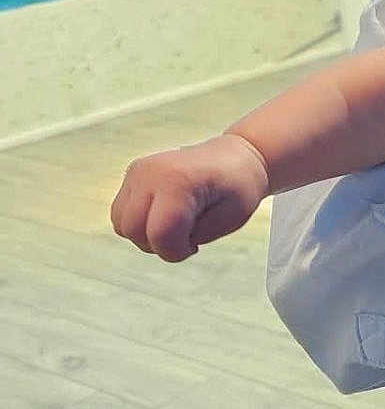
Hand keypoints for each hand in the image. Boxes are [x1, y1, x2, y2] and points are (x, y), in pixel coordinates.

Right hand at [110, 133, 270, 260]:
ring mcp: (139, 170)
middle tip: (187, 237)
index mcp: (178, 180)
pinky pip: (121, 213)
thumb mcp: (227, 220)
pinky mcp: (133, 173)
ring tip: (177, 225)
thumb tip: (159, 242)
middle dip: (160, 245)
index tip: (194, 246)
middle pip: (134, 230)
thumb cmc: (238, 188)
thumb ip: (190, 237)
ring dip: (146, 235)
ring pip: (122, 224)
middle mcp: (152, 172)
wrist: (237, 157)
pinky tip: (164, 216)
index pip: (160, 234)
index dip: (176, 251)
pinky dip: (139, 223)